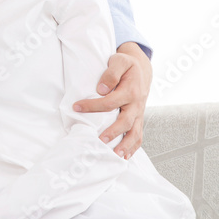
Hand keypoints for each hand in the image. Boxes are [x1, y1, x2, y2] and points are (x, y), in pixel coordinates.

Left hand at [73, 42, 151, 158]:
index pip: (110, 101)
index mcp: (131, 90)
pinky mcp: (138, 119)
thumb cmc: (127, 65)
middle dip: (113, 132)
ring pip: (135, 133)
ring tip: (115, 155)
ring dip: (126, 145)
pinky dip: (133, 147)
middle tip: (99, 140)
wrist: (141, 70)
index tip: (76, 107)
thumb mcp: (120, 61)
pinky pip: (139, 135)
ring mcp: (139, 113)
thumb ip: (111, 73)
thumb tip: (101, 90)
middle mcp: (136, 104)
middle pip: (126, 121)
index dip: (93, 105)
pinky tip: (124, 157)